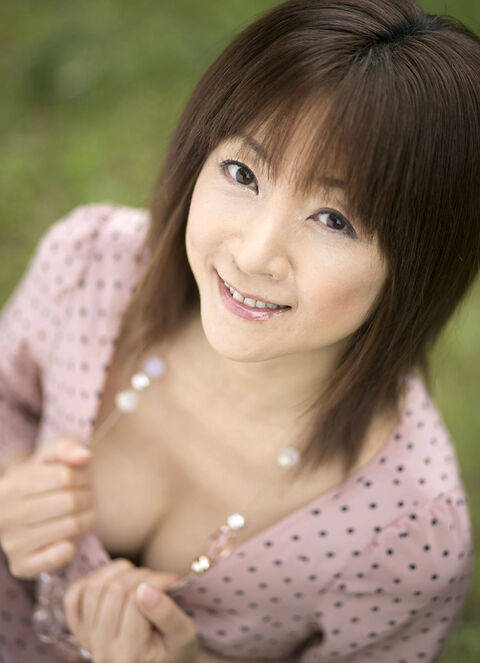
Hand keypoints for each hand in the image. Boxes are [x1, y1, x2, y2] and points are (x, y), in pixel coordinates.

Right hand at [0, 437, 95, 578]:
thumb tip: (84, 456)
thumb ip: (66, 448)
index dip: (83, 475)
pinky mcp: (21, 566)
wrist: (21, 510)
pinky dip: (73, 544)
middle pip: (70, 502)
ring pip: (71, 527)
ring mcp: (10, 544)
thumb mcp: (49, 456)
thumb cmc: (41, 479)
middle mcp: (4, 517)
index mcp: (10, 487)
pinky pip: (62, 555)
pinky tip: (68, 536)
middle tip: (86, 495)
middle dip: (87, 496)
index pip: (65, 476)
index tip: (83, 477)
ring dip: (87, 518)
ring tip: (82, 512)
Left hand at [63, 558, 198, 662]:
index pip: (135, 600)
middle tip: (159, 579)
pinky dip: (89, 581)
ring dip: (117, 572)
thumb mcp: (184, 635)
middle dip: (140, 575)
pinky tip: (111, 580)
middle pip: (114, 591)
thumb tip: (145, 589)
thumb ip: (168, 614)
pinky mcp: (79, 632)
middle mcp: (102, 651)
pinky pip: (73, 598)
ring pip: (94, 588)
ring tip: (138, 577)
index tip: (174, 581)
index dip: (157, 581)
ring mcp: (87, 641)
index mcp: (129, 656)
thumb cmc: (177, 650)